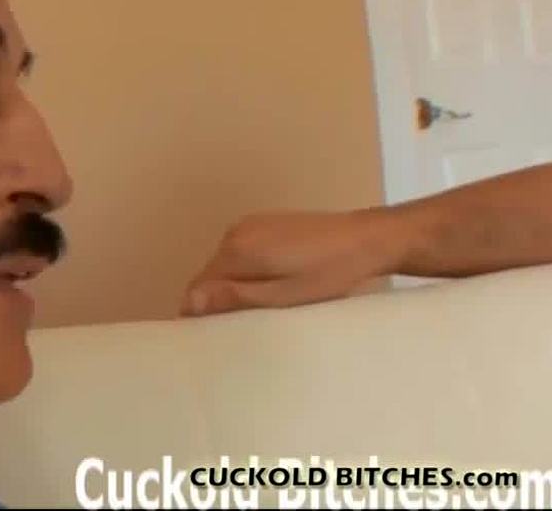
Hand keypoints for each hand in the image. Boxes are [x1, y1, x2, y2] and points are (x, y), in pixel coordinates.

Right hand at [180, 209, 406, 315]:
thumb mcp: (284, 296)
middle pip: (210, 275)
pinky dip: (249, 271)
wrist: (369, 239)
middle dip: (220, 300)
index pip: (197, 287)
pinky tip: (275, 283)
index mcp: (237, 250)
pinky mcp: (266, 223)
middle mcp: (236, 232)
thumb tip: (189, 303)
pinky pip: (242, 253)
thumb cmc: (330, 274)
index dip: (201, 314)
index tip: (218, 335)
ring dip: (235, 287)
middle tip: (247, 325)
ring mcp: (251, 224)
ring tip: (264, 306)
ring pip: (226, 265)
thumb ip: (236, 298)